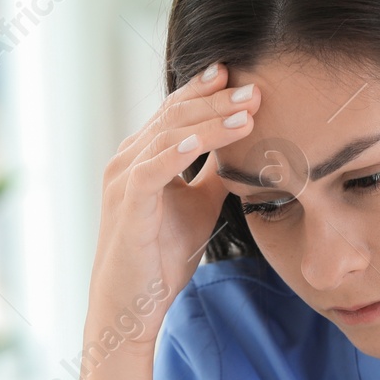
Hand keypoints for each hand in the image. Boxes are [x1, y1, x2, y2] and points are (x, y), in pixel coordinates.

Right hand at [87, 61, 261, 348]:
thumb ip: (214, 176)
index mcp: (143, 155)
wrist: (132, 304)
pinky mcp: (128, 205)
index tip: (241, 76)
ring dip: (210, 121)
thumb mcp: (199, 206)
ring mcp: (124, 179)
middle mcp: (129, 159)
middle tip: (255, 89)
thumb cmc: (161, 256)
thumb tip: (243, 153)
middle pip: (174, 114)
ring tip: (247, 113)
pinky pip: (152, 170)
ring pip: (168, 135)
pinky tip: (204, 141)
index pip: (176, 111)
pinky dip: (178, 152)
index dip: (206, 91)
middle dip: (216, 99)